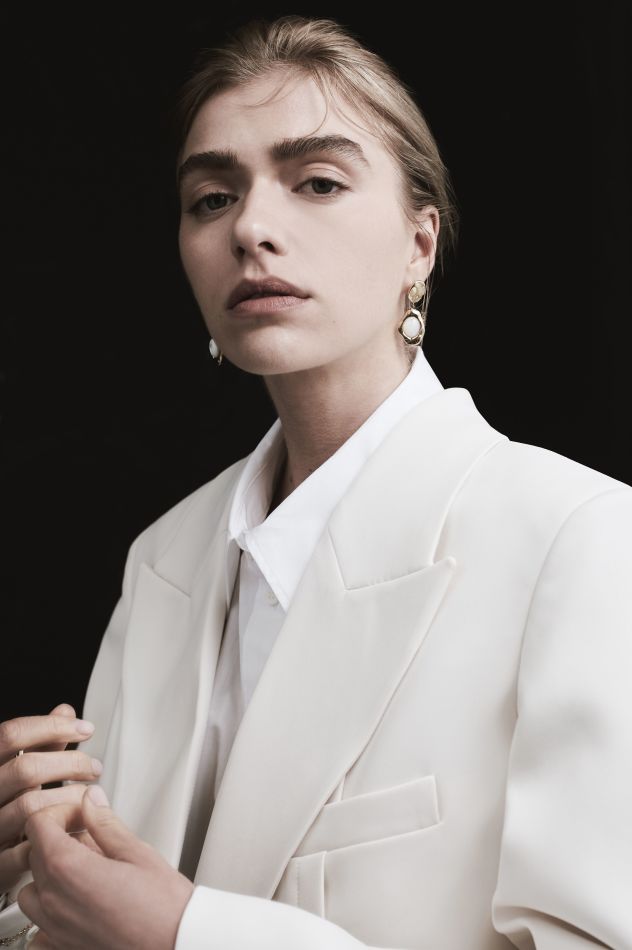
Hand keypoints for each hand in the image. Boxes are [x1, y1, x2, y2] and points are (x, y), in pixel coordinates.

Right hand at [0, 703, 102, 893]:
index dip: (51, 726)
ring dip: (70, 799)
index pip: (11, 733)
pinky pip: (27, 849)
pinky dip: (57, 836)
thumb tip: (65, 710)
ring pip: (29, 805)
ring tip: (89, 798)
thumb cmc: (10, 808)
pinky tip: (75, 829)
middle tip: (94, 767)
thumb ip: (42, 744)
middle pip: (25, 767)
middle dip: (69, 763)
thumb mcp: (23, 772)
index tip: (86, 729)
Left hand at [19, 786, 194, 949]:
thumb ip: (106, 824)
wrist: (176, 946)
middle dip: (58, 838)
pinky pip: (39, 931)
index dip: (60, 812)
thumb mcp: (138, 853)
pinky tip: (77, 906)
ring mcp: (56, 930)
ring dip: (49, 876)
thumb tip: (91, 801)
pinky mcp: (63, 948)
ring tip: (83, 870)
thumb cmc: (164, 908)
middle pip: (34, 855)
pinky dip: (50, 916)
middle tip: (90, 835)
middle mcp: (55, 903)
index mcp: (70, 870)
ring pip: (32, 892)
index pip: (39, 826)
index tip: (79, 814)